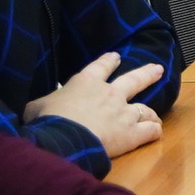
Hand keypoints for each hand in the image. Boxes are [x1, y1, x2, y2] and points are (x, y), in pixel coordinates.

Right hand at [27, 52, 164, 157]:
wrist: (64, 138)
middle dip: (147, 74)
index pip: (100, 67)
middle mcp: (110, 94)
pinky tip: (156, 132)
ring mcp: (124, 113)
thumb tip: (36, 110)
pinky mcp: (132, 133)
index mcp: (86, 83)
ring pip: (145, 108)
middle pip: (134, 80)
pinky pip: (149, 130)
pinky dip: (154, 131)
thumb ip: (43, 104)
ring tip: (156, 116)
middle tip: (158, 69)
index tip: (116, 56)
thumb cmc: (48, 119)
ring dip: (151, 112)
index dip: (108, 61)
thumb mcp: (37, 106)